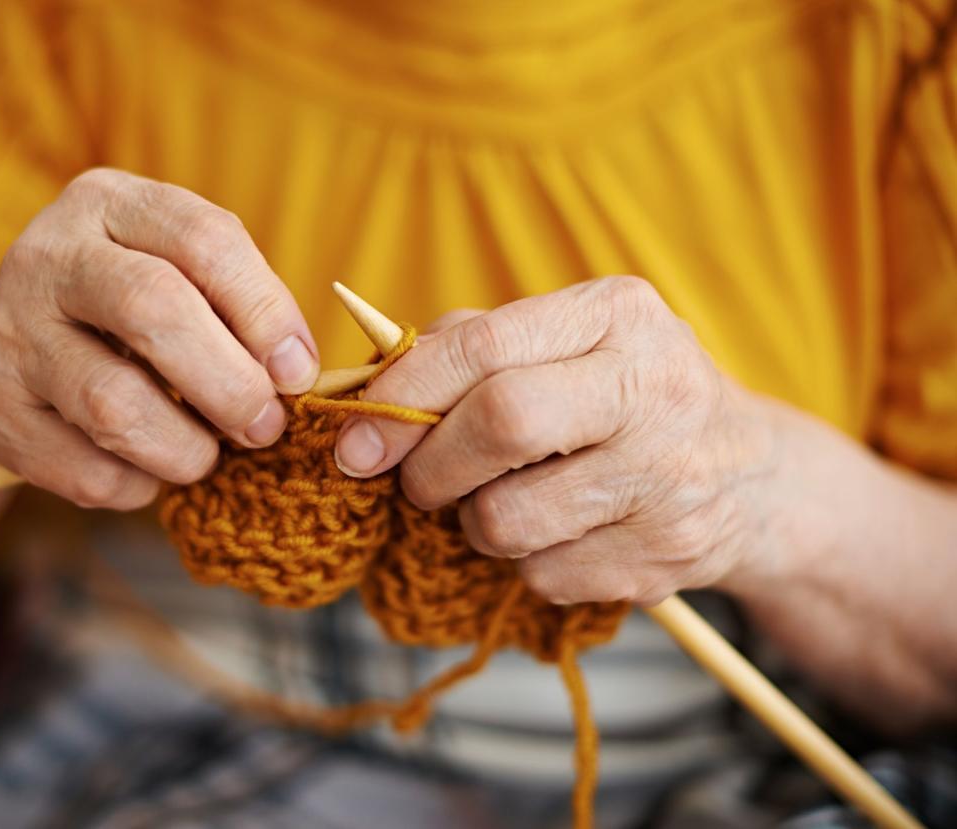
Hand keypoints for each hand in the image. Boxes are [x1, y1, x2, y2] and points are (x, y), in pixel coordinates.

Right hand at [0, 169, 318, 508]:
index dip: (265, 311)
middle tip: (264, 425)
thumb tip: (293, 375)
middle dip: (229, 383)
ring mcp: (9, 331)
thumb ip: (238, 309)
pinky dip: (137, 485)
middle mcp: (48, 255)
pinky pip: (86, 469)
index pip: (203, 239)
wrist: (12, 354)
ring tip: (206, 455)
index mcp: (109, 203)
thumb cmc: (130, 315)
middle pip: (152, 308)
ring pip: (113, 403)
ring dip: (185, 448)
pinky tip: (146, 471)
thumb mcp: (179, 277)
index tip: (297, 372)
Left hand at [335, 277, 780, 604]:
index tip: (355, 441)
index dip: (402, 397)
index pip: (483, 346)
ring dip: (476, 523)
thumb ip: (466, 349)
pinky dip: (525, 563)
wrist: (751, 476)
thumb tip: (364, 391)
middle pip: (501, 422)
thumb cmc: (620, 398)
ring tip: (505, 501)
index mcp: (617, 313)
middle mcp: (655, 386)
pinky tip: (561, 532)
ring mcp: (670, 476)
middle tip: (418, 483)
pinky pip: (542, 575)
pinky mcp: (669, 554)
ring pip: (508, 518)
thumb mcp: (565, 344)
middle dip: (431, 466)